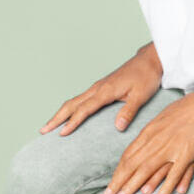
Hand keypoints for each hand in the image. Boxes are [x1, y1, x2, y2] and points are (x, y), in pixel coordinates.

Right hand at [40, 46, 161, 136]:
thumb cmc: (146, 76)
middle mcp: (98, 88)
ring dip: (61, 113)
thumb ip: (128, 112)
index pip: (84, 109)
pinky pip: (81, 98)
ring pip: (74, 100)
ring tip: (50, 125)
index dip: (72, 122)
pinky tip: (69, 115)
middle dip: (57, 117)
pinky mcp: (101, 87)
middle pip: (72, 104)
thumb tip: (118, 128)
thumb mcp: (141, 96)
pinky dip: (70, 108)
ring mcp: (98, 87)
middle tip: (43, 130)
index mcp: (105, 91)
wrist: (149, 59)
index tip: (61, 133)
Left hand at [104, 82, 193, 193]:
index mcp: (150, 131)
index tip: (111, 183)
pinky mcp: (187, 153)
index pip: (128, 154)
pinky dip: (165, 188)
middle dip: (119, 182)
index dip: (118, 171)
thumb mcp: (166, 117)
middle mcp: (157, 139)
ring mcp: (171, 147)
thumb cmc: (192, 108)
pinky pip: (173, 174)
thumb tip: (146, 142)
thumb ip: (155, 131)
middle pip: (132, 164)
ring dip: (133, 186)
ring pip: (147, 170)